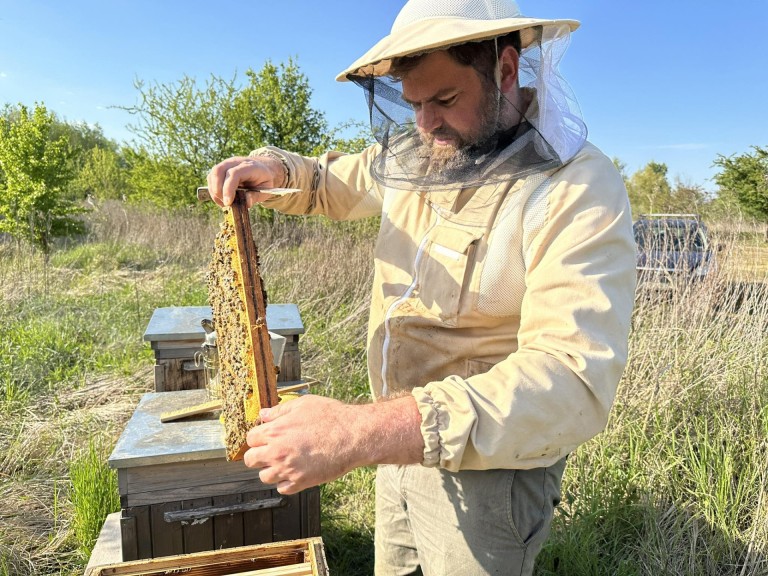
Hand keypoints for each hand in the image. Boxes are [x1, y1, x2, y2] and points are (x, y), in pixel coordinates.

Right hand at [206, 155, 285, 207]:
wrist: (262, 168)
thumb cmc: (263, 180)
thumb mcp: (266, 189)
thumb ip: (256, 196)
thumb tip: (247, 202)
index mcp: (249, 166)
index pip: (234, 174)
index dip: (228, 189)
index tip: (228, 203)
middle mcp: (236, 162)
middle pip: (219, 171)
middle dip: (217, 190)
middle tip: (224, 204)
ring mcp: (227, 164)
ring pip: (213, 174)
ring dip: (214, 191)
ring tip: (223, 203)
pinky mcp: (221, 168)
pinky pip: (211, 178)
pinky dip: (213, 190)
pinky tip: (221, 199)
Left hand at [243, 393, 424, 493]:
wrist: (353, 436)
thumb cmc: (331, 417)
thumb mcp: (304, 404)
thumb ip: (280, 410)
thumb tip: (264, 414)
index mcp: (275, 431)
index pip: (250, 439)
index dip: (258, 437)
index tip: (265, 437)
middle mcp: (277, 452)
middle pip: (251, 460)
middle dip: (258, 454)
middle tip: (271, 450)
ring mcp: (288, 470)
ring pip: (265, 477)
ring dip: (271, 470)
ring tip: (285, 462)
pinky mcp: (301, 482)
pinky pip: (282, 488)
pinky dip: (285, 482)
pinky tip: (295, 472)